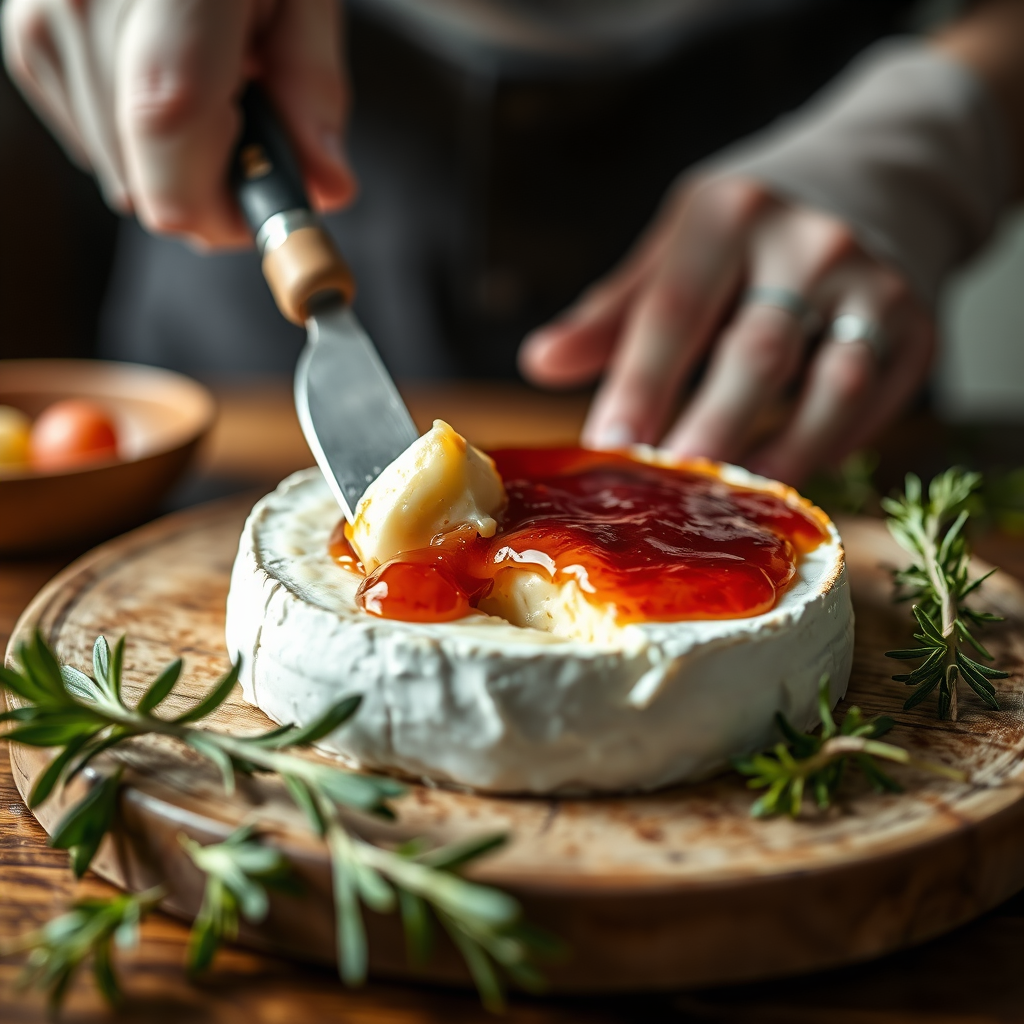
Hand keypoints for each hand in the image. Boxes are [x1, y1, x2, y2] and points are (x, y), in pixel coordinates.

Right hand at [2, 0, 354, 247]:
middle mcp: (82, 1)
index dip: (223, 202)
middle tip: (249, 124)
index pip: (171, 125)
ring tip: (204, 78)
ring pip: (121, 178)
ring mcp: (41, 23)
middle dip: (212, 186)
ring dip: (177, 161)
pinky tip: (160, 72)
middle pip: (147, 184)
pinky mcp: (24, 42)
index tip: (265, 211)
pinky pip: (96, 145)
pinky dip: (140, 137)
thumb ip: (315, 91)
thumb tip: (327, 190)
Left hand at [518, 176, 934, 484]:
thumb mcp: (683, 237)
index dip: (639, 385)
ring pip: (830, 385)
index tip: (607, 447)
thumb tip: (539, 364)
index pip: (675, 310)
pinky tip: (788, 477)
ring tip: (734, 505)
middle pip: (754, 354)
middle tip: (667, 498)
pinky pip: (874, 402)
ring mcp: (876, 285)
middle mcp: (809, 242)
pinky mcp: (920, 328)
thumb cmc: (761, 216)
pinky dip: (830, 446)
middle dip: (708, 431)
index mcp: (729, 214)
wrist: (893, 167)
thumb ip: (615, 307)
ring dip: (781, 453)